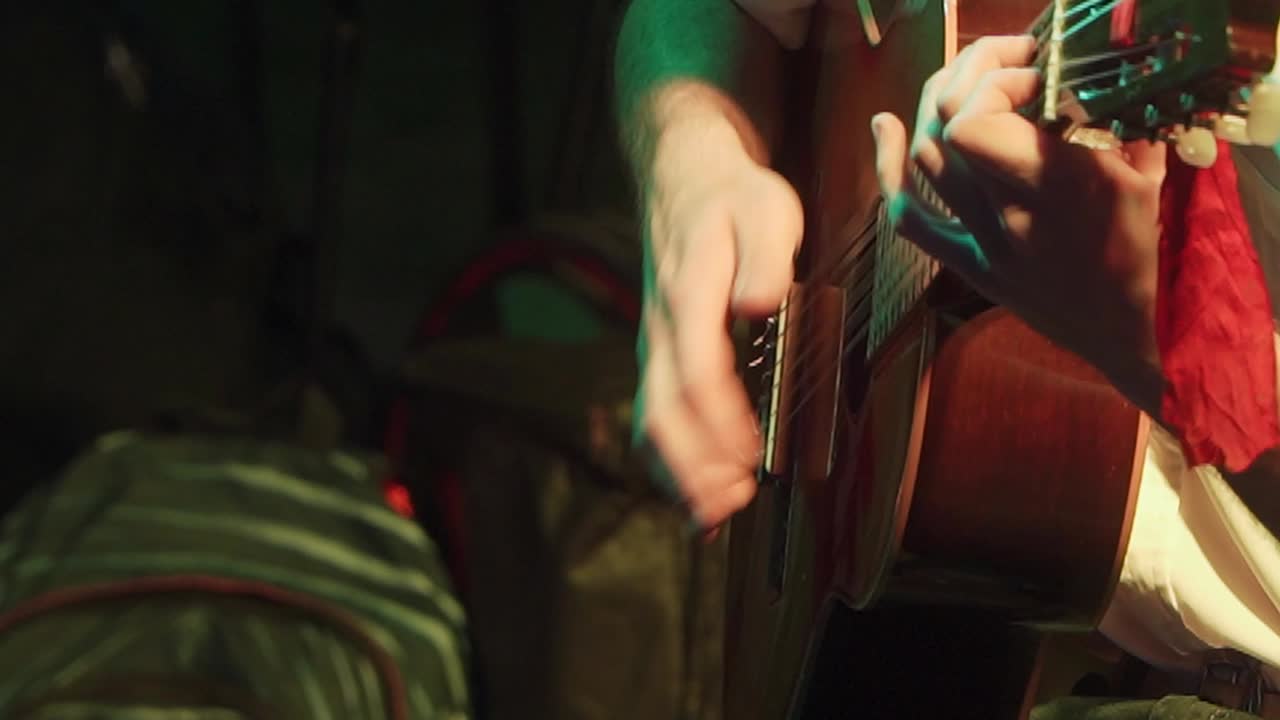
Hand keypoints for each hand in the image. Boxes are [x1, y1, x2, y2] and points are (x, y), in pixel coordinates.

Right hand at [636, 108, 802, 531]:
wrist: (683, 176)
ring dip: (678, 475)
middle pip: (662, 411)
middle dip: (693, 467)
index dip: (722, 422)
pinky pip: (653, 417)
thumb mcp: (765, 208)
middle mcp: (661, 329)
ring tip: (713, 517)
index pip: (696, 370)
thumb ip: (766, 255)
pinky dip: (670, 464)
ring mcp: (654, 345)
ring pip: (650, 421)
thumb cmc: (734, 197)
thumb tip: (761, 303)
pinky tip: (697, 498)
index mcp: (688, 293)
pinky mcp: (659, 357)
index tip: (752, 460)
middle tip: (733, 505)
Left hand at [871, 36, 1166, 410]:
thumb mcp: (1147, 181)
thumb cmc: (1148, 256)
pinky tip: (885, 124)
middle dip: (969, 72)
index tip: (1036, 69)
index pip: (979, 121)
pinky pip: (909, 219)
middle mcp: (1010, 214)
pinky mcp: (968, 264)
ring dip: (937, 103)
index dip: (995, 80)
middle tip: (1005, 58)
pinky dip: (890, 168)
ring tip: (966, 76)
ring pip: (926, 159)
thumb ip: (1118, 124)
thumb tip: (1094, 77)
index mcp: (1060, 188)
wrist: (1130, 337)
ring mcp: (982, 242)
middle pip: (949, 126)